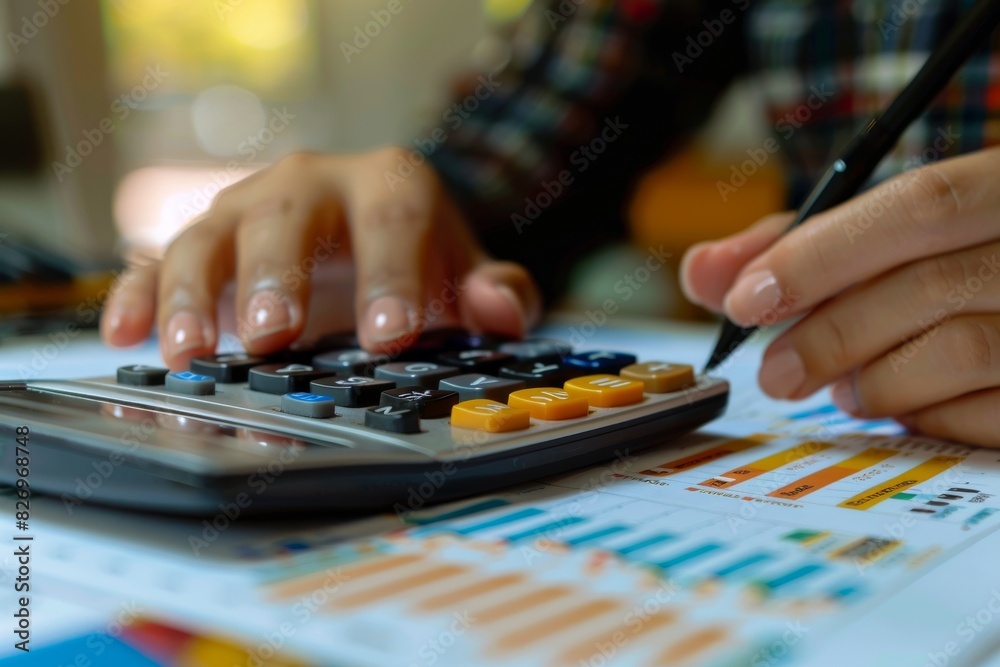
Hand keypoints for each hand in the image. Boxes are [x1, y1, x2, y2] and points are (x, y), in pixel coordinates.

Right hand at [101, 149, 540, 369]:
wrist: (359, 241)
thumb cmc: (414, 262)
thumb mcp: (461, 275)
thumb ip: (493, 293)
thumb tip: (501, 310)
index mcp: (388, 184)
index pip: (394, 219)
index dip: (391, 277)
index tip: (389, 340)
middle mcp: (311, 184)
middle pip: (287, 215)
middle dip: (279, 276)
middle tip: (277, 339)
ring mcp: (248, 209)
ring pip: (211, 235)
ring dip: (196, 293)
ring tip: (194, 354)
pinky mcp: (203, 242)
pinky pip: (158, 259)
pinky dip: (139, 292)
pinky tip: (129, 334)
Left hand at [682, 148, 999, 446]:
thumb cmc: (946, 263)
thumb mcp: (879, 236)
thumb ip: (795, 246)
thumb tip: (702, 273)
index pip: (921, 203)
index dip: (821, 255)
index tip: (745, 301)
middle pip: (933, 283)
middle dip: (830, 333)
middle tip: (774, 374)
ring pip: (963, 350)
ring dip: (876, 379)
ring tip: (843, 390)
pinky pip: (991, 412)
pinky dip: (928, 416)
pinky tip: (902, 407)